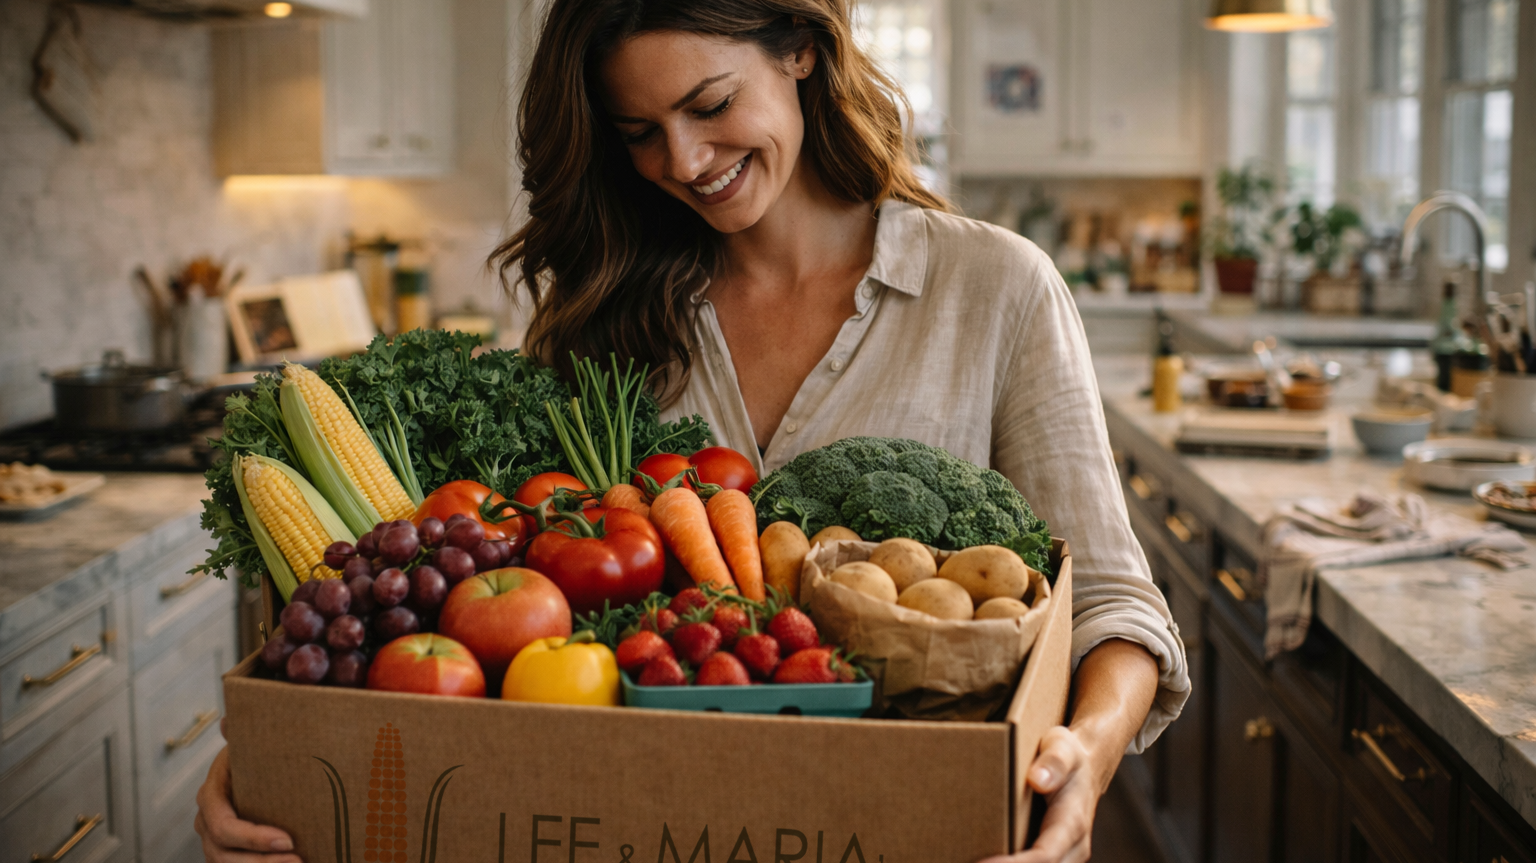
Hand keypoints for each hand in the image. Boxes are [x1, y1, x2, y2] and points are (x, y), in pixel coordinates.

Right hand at [194, 745, 300, 862]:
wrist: (251, 773)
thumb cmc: (254, 759)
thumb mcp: (249, 745)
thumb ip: (241, 735)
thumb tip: (228, 720)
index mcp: (211, 795)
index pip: (224, 825)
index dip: (253, 838)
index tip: (287, 840)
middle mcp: (207, 822)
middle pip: (224, 854)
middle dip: (262, 861)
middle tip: (298, 860)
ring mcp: (214, 842)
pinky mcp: (227, 854)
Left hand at [979, 639, 1161, 862]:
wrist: (1084, 770)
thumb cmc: (1069, 756)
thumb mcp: (1063, 746)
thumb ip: (1054, 761)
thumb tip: (1037, 779)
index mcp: (1072, 823)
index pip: (1045, 855)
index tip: (982, 862)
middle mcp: (1073, 847)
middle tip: (965, 859)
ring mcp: (1064, 856)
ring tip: (966, 857)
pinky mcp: (1054, 857)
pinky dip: (1007, 861)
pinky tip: (978, 856)